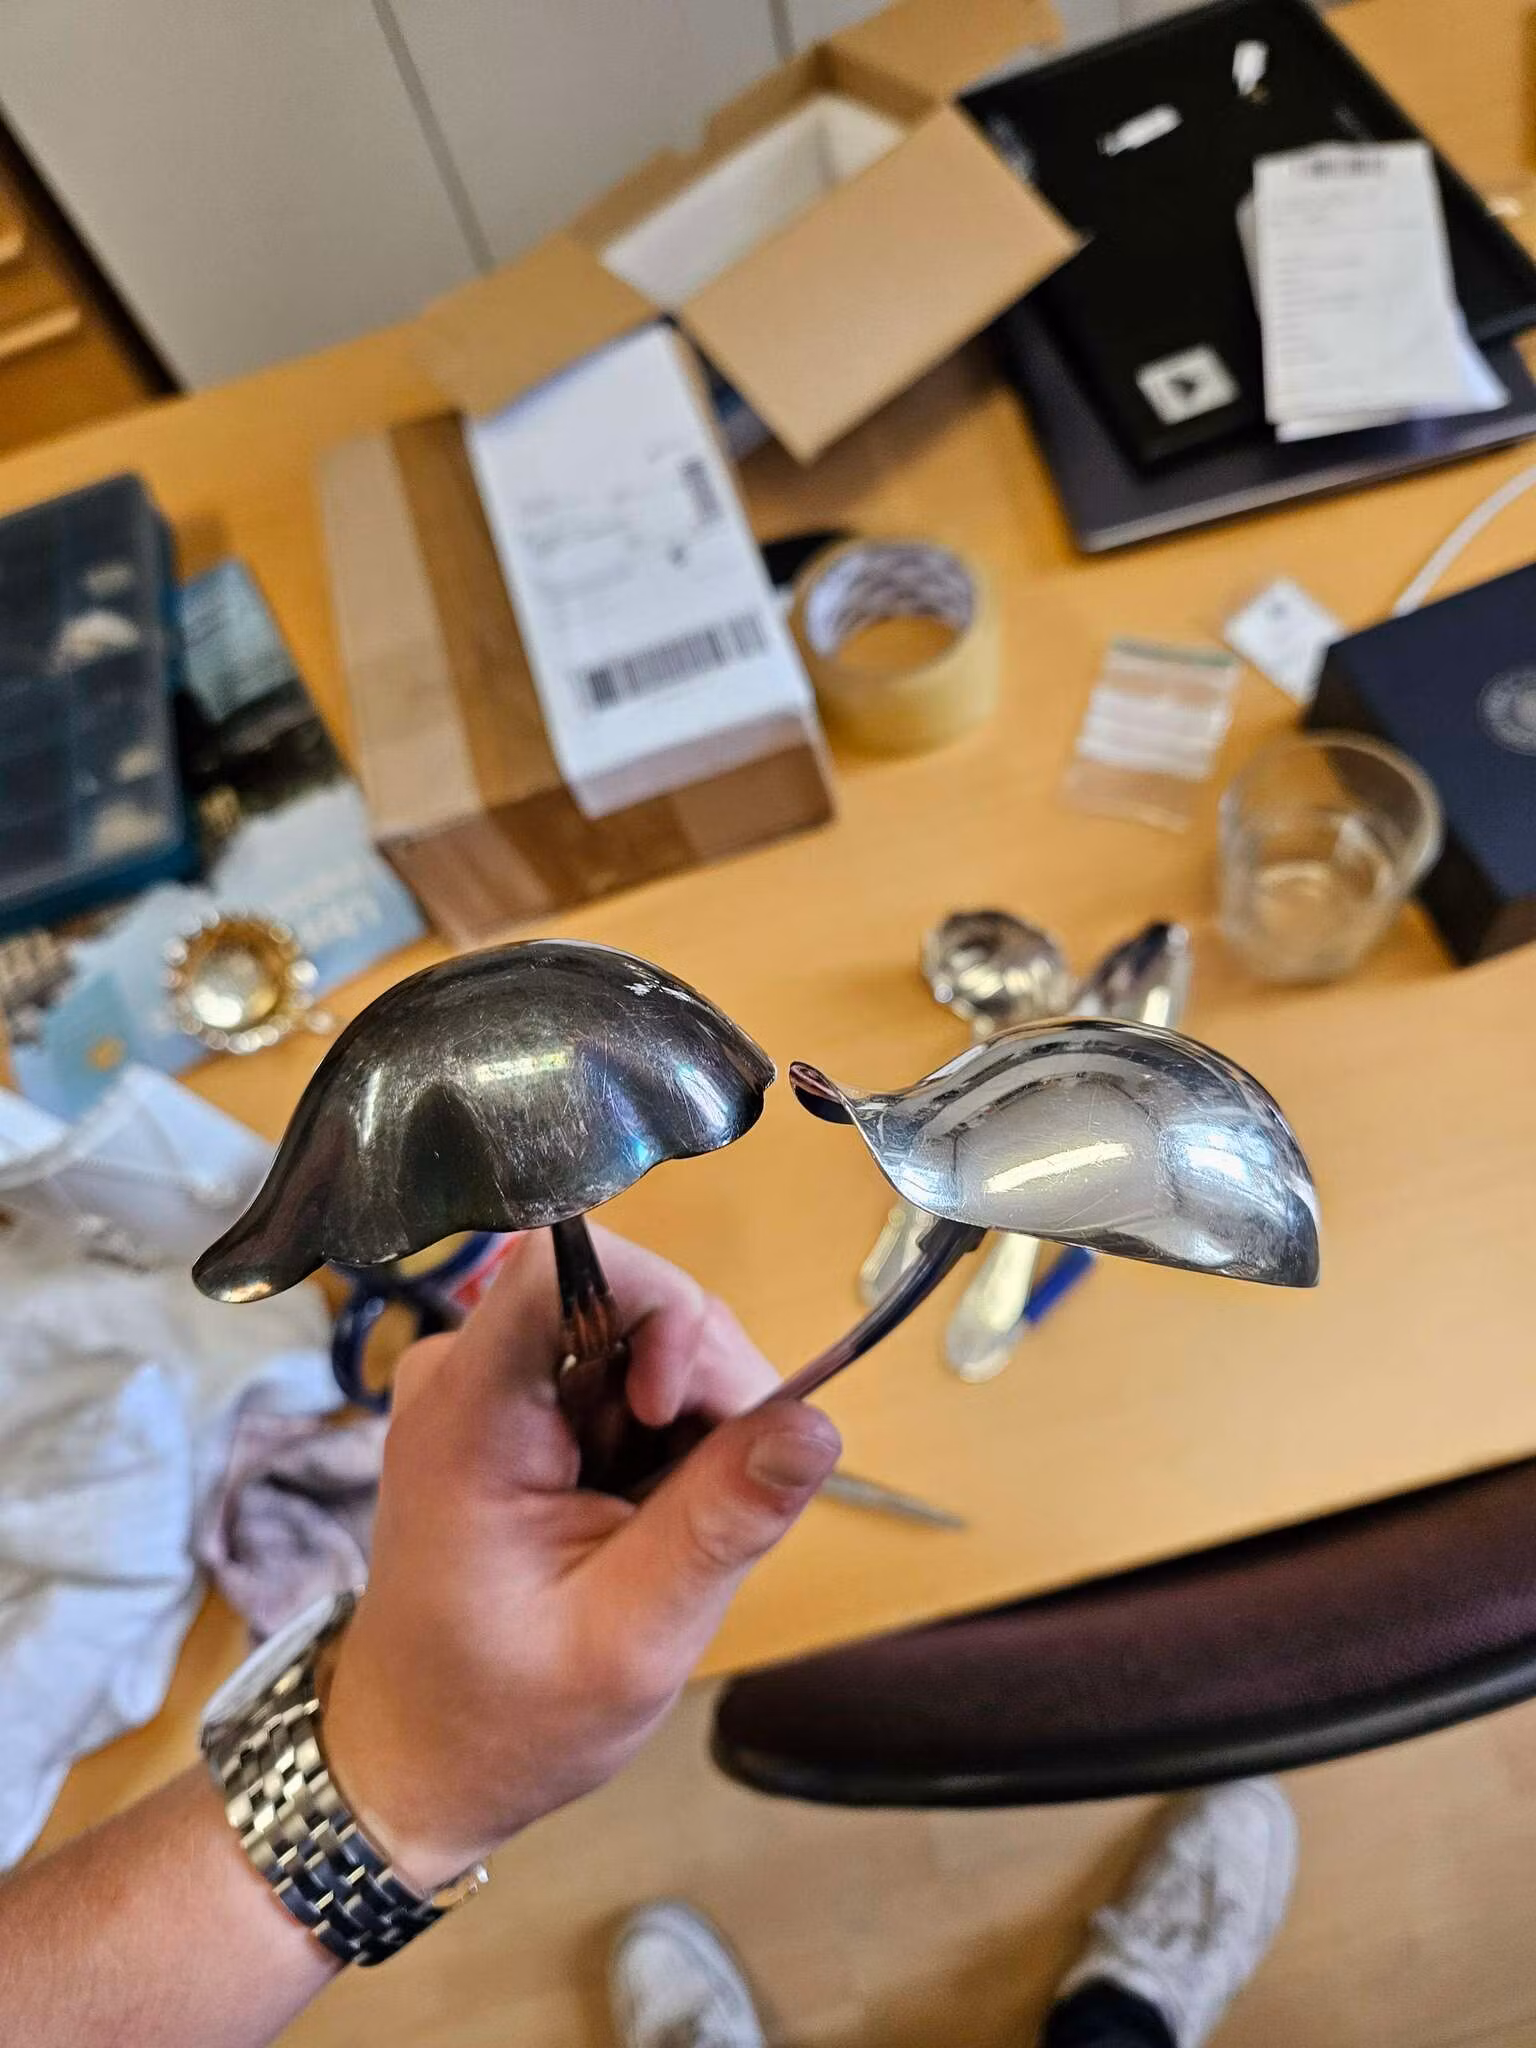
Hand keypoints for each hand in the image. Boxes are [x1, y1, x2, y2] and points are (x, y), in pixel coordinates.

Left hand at [322, 1228, 839, 1889]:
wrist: (419, 1760)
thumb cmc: (505, 1716)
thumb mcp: (632, 1639)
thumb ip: (721, 1523)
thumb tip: (819, 1425)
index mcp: (470, 1410)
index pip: (570, 1262)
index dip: (660, 1311)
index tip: (674, 1416)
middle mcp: (471, 1367)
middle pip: (631, 1298)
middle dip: (699, 1390)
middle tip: (700, 1509)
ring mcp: (494, 1381)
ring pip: (644, 1335)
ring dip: (688, 1421)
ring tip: (663, 1527)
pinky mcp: (520, 1404)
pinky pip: (628, 1374)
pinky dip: (664, 1438)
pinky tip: (646, 1513)